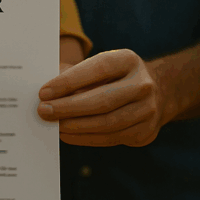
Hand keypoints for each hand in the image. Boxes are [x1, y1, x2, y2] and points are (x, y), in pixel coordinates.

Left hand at [38, 49, 168, 146]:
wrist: (155, 92)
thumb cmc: (114, 77)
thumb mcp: (100, 66)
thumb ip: (75, 74)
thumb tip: (46, 92)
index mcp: (129, 60)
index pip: (98, 69)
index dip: (69, 81)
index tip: (44, 92)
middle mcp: (143, 84)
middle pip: (103, 100)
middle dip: (69, 108)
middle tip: (44, 111)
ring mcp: (148, 110)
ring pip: (107, 123)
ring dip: (76, 127)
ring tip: (55, 125)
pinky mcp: (146, 131)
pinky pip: (111, 138)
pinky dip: (86, 138)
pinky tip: (68, 134)